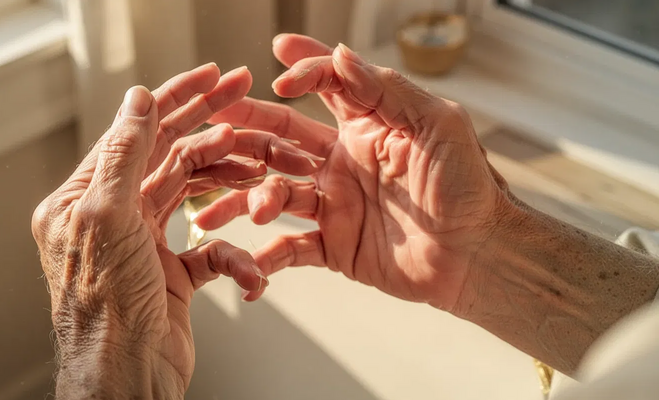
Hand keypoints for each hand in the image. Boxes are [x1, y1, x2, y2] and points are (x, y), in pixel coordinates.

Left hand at [31, 65, 317, 397]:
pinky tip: (248, 270)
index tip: (212, 77)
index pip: (135, 134)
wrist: (126, 377)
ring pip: (194, 196)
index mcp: (86, 199)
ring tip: (256, 170)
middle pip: (168, 156)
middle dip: (209, 127)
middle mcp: (114, 217)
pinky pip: (212, 251)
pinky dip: (234, 257)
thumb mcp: (107, 216)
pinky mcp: (173, 275)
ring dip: (227, 184)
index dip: (175, 99)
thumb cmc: (105, 307)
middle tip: (245, 98)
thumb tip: (137, 101)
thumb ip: (124, 154)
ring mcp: (145, 246)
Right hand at [196, 35, 512, 313]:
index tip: (280, 71)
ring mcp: (334, 204)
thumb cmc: (468, 186)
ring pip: (274, 192)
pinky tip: (248, 262)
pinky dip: (266, 257)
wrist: (477, 256)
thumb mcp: (437, 124)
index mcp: (369, 126)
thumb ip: (386, 89)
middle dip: (246, 125)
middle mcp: (343, 161)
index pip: (326, 86)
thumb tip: (340, 53)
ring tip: (233, 206)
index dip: (302, 70)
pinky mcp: (333, 246)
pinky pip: (289, 249)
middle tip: (213, 117)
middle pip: (282, 136)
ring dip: (248, 197)